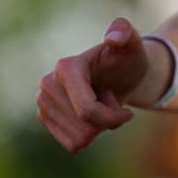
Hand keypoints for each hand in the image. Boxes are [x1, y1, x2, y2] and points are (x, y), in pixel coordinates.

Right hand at [37, 18, 145, 151]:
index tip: (128, 112)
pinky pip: (71, 145)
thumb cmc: (128, 59)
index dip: (113, 118)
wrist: (120, 74)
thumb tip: (112, 39)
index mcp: (66, 67)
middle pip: (84, 128)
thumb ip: (127, 32)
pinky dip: (88, 138)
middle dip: (106, 121)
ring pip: (78, 139)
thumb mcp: (134, 44)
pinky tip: (90, 116)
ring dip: (97, 129)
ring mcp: (43, 102)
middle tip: (108, 99)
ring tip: (99, 104)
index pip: (87, 111)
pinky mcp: (45, 117)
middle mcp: (48, 84)